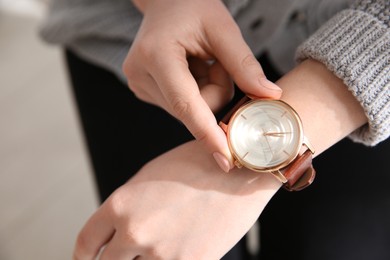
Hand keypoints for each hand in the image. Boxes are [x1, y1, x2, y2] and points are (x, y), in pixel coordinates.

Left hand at [73, 141, 280, 258]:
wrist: (240, 170)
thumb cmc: (196, 166)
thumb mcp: (149, 176)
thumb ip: (127, 207)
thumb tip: (118, 231)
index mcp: (121, 205)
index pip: (87, 242)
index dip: (82, 256)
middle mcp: (137, 232)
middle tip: (118, 259)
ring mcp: (164, 253)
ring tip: (155, 248)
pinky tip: (176, 250)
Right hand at [123, 0, 282, 171]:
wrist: (165, 2)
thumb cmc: (192, 7)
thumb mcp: (223, 28)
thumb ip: (245, 65)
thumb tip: (271, 96)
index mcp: (157, 55)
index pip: (186, 104)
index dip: (207, 134)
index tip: (225, 160)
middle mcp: (141, 75)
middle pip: (194, 109)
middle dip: (216, 93)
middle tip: (216, 63)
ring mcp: (140, 85)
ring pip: (190, 111)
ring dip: (206, 92)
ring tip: (201, 62)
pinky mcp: (144, 91)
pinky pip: (182, 106)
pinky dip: (196, 92)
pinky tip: (191, 69)